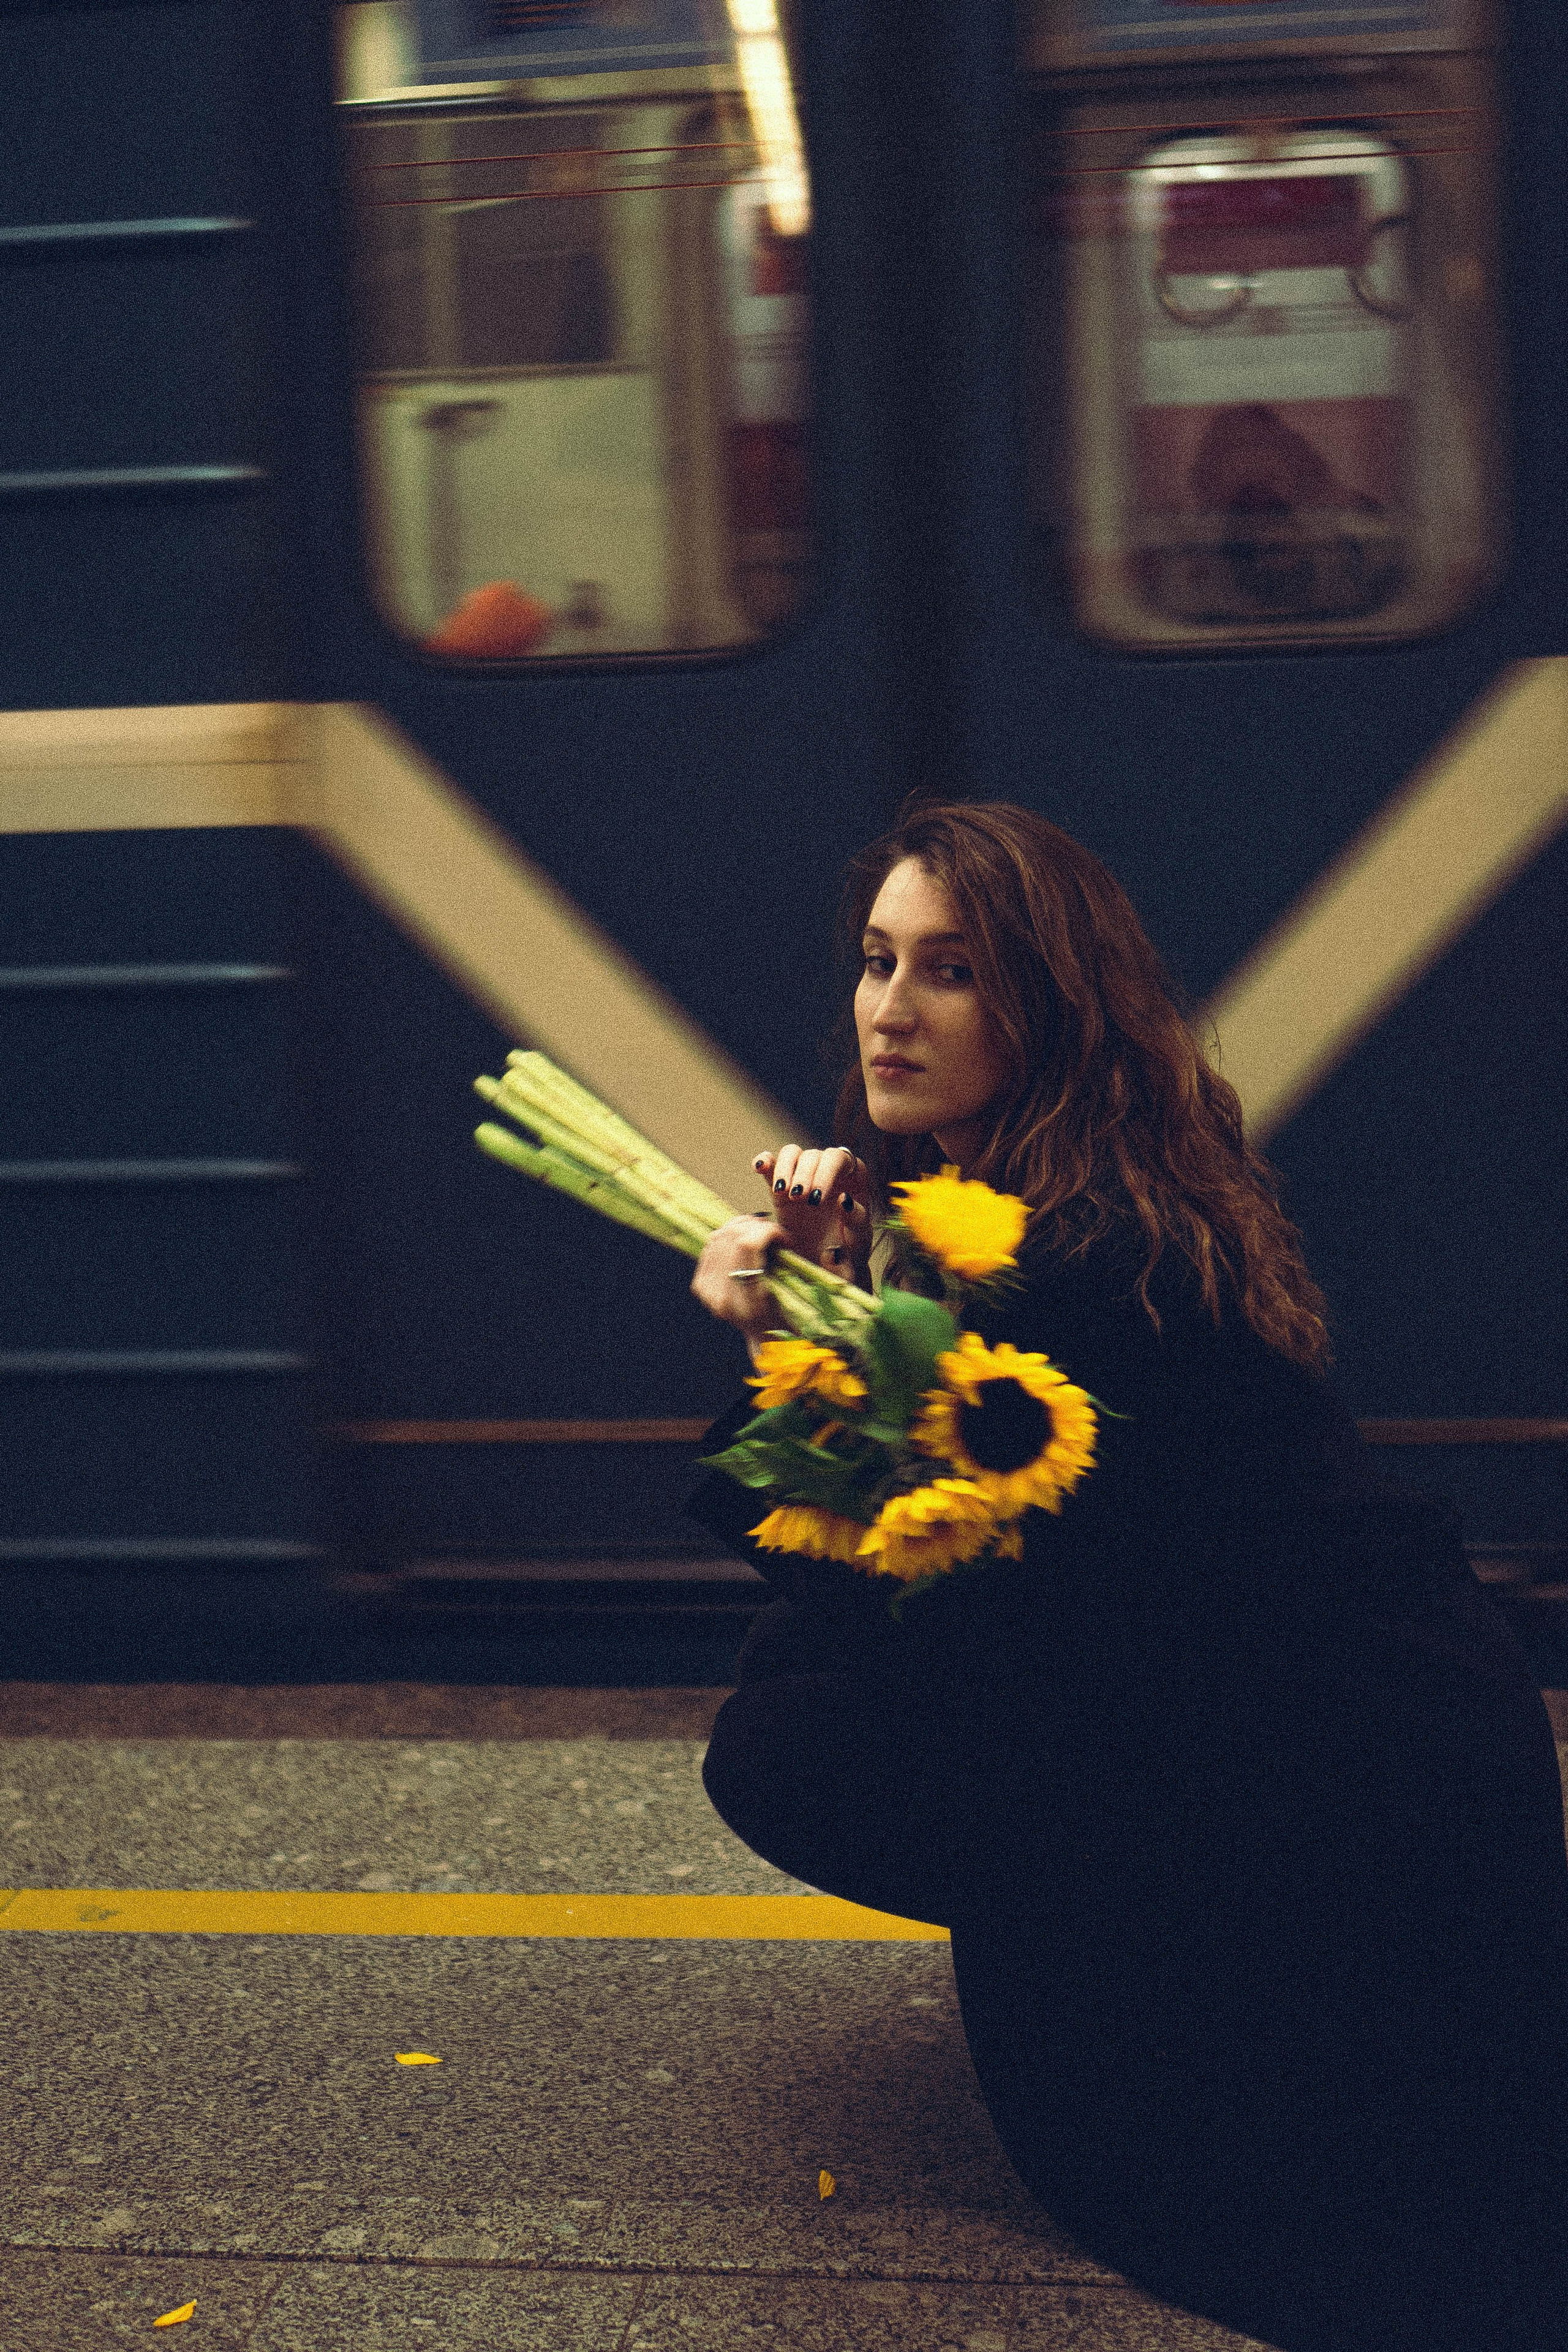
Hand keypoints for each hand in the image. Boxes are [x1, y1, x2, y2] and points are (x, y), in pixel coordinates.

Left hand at [690, 1215, 786, 1364]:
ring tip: (760, 1233)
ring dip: (742, 1227)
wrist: (762, 1336)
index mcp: (747, 1302)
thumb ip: (779, 1263)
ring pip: (719, 1237)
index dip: (766, 1232)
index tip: (782, 1237)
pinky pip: (711, 1246)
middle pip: (732, 1238)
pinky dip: (729, 1235)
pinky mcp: (700, 1285)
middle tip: (773, 1233)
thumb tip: (770, 1231)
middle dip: (757, 1226)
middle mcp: (721, 1297)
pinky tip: (744, 1237)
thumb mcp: (789, 1293)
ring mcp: (707, 1292)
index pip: (747, 1246)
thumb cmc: (783, 1317)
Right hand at [752, 1145, 871, 1281]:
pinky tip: (759, 1167)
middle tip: (799, 1199)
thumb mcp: (858, 1242)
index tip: (817, 1200)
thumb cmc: (848, 1251)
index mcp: (852, 1179)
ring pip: (793, 1154)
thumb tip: (845, 1200)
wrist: (824, 1265)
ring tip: (782, 1193)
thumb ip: (857, 1221)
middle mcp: (828, 1171)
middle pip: (815, 1155)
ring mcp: (803, 1176)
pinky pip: (772, 1165)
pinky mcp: (781, 1187)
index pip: (841, 1159)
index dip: (828, 1172)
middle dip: (805, 1174)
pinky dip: (766, 1161)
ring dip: (786, 1169)